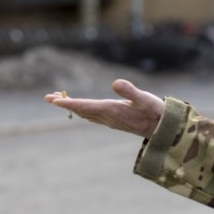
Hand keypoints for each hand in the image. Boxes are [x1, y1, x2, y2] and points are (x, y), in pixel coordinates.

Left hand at [44, 79, 164, 138]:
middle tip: (48, 97)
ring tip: (59, 99)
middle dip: (64, 104)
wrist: (164, 129)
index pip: (84, 106)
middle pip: (81, 110)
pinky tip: (80, 108)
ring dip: (72, 106)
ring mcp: (110, 120)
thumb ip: (130, 91)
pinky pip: (92, 115)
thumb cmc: (156, 112)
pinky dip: (82, 109)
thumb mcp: (144, 98)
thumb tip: (115, 83)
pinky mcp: (115, 120)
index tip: (53, 100)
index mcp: (111, 110)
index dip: (68, 103)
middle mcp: (108, 117)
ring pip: (85, 113)